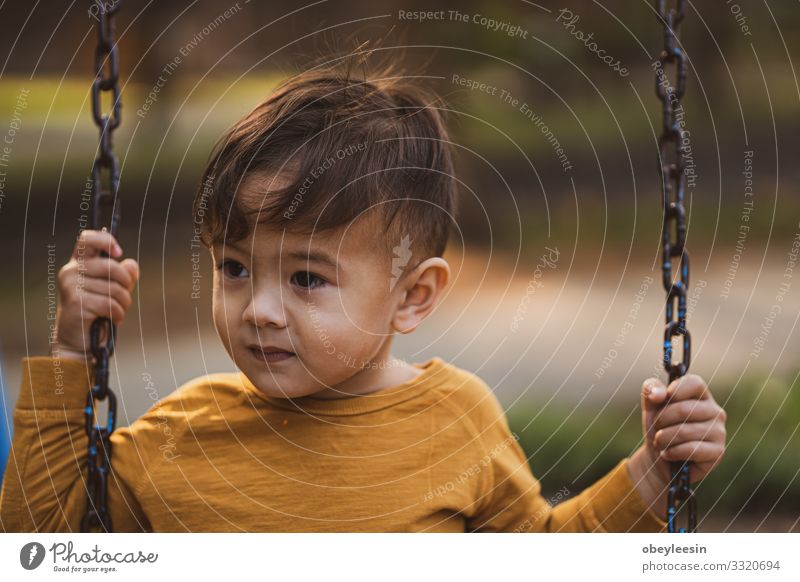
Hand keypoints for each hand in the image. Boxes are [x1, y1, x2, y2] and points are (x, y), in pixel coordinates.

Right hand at [50, 229, 138, 360]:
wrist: (80, 340)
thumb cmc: (98, 312)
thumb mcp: (115, 290)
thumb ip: (124, 276)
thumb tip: (131, 264)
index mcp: (79, 263)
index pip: (87, 239)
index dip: (106, 240)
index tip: (119, 253)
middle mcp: (71, 271)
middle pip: (111, 267)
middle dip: (125, 284)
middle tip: (122, 298)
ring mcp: (71, 285)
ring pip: (114, 288)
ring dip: (123, 303)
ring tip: (114, 311)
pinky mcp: (75, 301)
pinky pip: (110, 303)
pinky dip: (117, 314)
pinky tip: (110, 319)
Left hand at [628, 374, 726, 509]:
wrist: (659, 456)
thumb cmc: (659, 426)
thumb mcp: (651, 404)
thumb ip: (651, 389)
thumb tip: (658, 394)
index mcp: (701, 395)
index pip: (694, 383)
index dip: (675, 390)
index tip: (660, 400)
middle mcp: (715, 411)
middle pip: (684, 409)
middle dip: (661, 420)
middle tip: (657, 428)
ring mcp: (719, 431)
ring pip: (684, 431)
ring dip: (663, 438)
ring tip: (660, 442)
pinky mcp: (718, 451)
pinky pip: (691, 449)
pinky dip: (672, 452)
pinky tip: (668, 453)